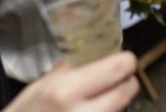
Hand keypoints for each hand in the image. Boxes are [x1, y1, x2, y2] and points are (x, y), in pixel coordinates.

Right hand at [3, 52, 139, 111]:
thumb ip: (64, 72)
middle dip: (128, 82)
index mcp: (67, 91)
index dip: (126, 62)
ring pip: (120, 109)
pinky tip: (92, 110)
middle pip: (127, 91)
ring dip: (118, 101)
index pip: (116, 70)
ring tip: (103, 96)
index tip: (125, 59)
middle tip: (122, 77)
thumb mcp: (37, 88)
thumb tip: (84, 59)